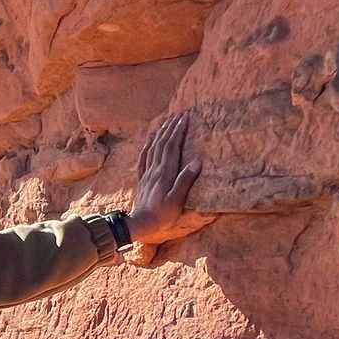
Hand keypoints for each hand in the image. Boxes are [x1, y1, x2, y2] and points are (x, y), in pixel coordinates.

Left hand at [128, 112, 213, 246]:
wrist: (141, 223)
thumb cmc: (162, 214)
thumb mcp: (177, 199)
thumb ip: (185, 180)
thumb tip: (197, 162)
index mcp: (165, 173)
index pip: (172, 146)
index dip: (178, 131)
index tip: (185, 118)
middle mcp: (155, 170)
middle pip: (162, 144)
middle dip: (171, 128)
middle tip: (178, 115)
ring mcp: (147, 173)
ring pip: (153, 148)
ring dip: (160, 134)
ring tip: (166, 122)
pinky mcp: (143, 179)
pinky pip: (144, 158)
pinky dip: (147, 146)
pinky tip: (150, 141)